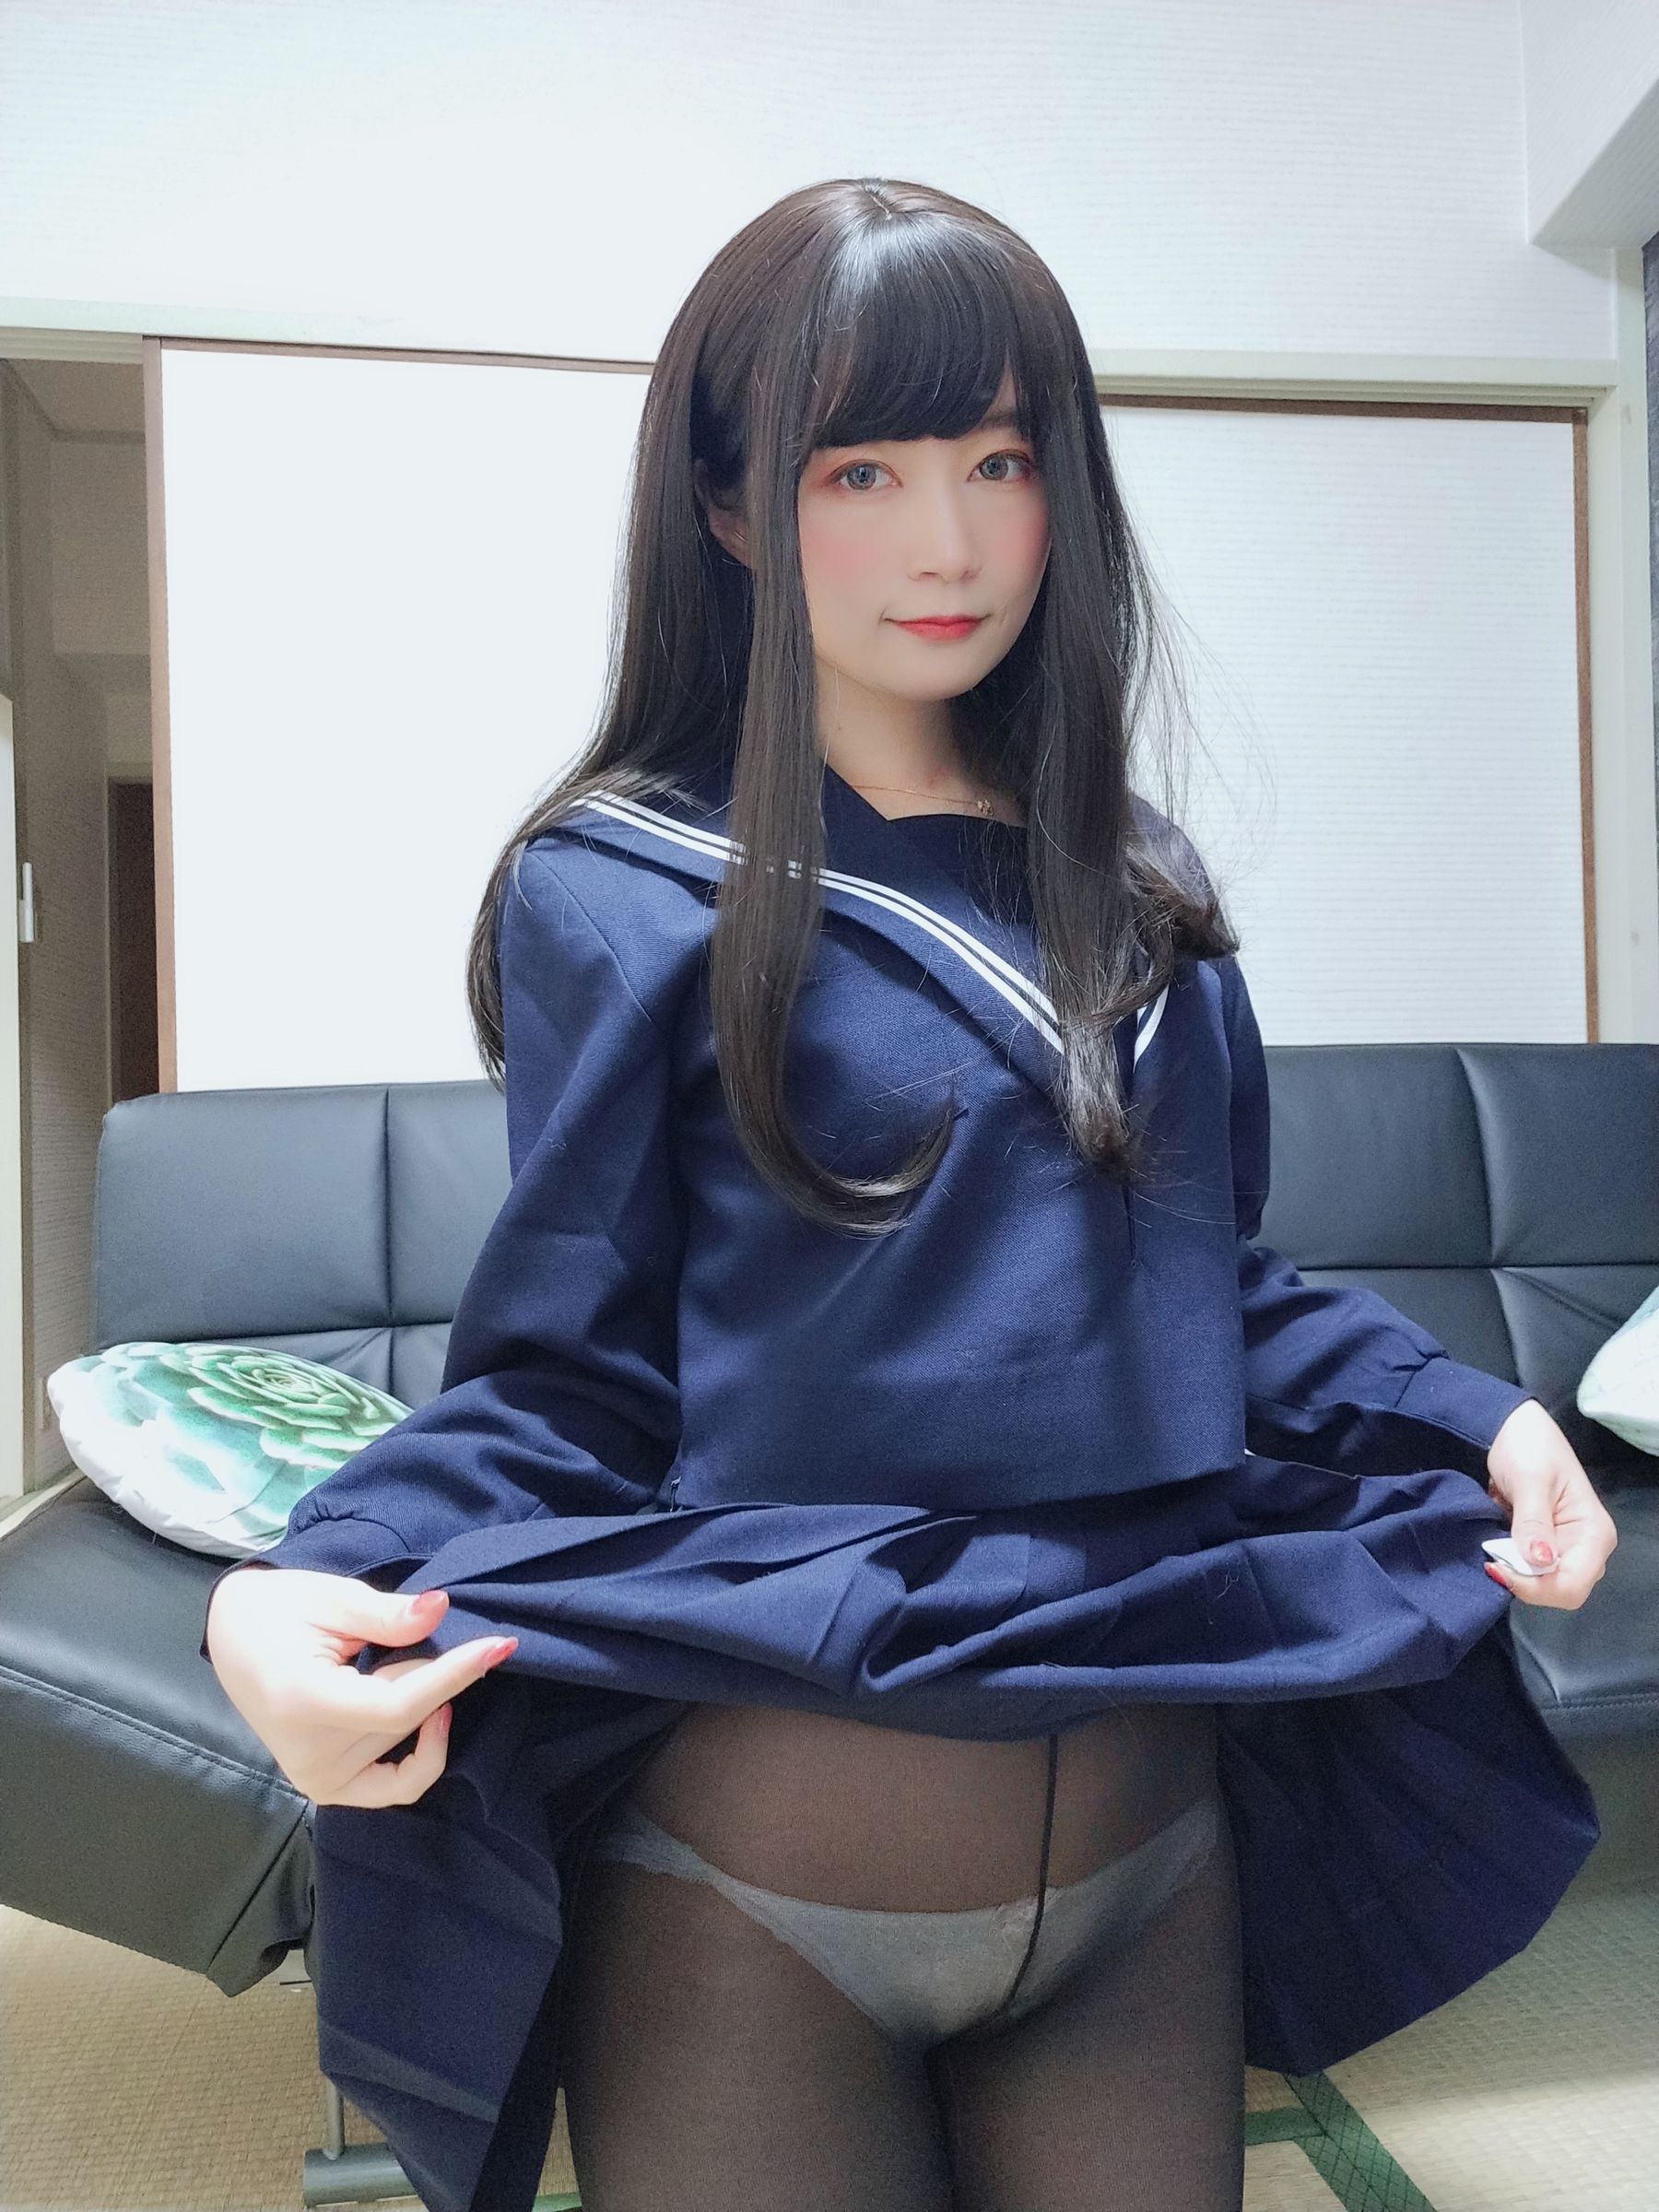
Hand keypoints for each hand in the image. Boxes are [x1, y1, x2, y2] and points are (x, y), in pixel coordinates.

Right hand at [205, 1565, 516, 1806]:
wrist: (234, 1636)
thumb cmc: (280, 1610)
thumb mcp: (331, 1597)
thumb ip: (387, 1614)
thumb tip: (440, 1610)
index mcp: (304, 1703)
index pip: (399, 1706)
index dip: (454, 1675)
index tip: (500, 1645)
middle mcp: (310, 1756)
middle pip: (406, 1722)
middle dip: (438, 1677)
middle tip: (440, 1637)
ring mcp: (318, 1780)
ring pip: (407, 1746)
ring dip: (423, 1704)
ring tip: (402, 1663)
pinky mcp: (326, 1787)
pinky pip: (394, 1785)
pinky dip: (422, 1753)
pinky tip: (432, 1715)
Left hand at [1483, 1399, 1617, 1610]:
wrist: (1511, 1428)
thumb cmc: (1529, 1447)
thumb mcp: (1531, 1481)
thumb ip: (1534, 1522)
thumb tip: (1539, 1560)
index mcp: (1594, 1534)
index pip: (1572, 1585)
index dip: (1535, 1586)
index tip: (1498, 1566)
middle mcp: (1585, 1548)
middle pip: (1558, 1591)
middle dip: (1523, 1581)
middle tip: (1491, 1556)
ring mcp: (1564, 1549)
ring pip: (1540, 1585)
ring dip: (1513, 1573)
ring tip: (1490, 1547)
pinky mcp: (1543, 1547)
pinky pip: (1527, 1571)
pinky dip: (1508, 1565)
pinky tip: (1493, 1547)